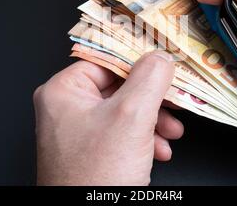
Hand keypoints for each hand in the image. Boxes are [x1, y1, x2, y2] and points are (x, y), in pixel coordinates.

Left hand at [34, 51, 182, 184]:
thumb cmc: (95, 178)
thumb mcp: (131, 117)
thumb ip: (150, 79)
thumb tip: (160, 58)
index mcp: (63, 92)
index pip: (106, 60)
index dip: (138, 61)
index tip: (162, 62)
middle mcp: (67, 110)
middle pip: (120, 87)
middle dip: (152, 100)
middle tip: (173, 102)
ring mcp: (79, 133)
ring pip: (125, 112)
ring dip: (153, 121)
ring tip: (170, 133)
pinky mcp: (92, 152)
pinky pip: (122, 134)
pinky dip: (143, 140)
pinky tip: (158, 151)